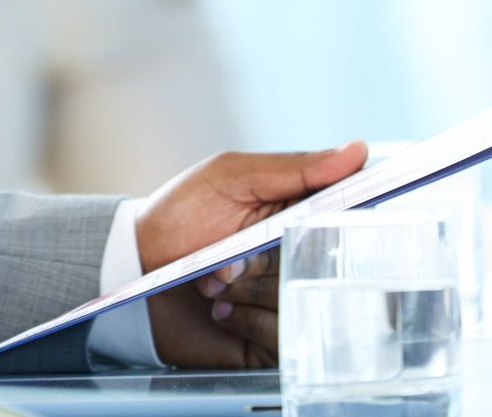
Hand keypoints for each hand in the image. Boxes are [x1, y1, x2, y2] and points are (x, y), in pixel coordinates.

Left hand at [133, 143, 368, 367]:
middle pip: (329, 263)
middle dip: (271, 258)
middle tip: (231, 254)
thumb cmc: (180, 214)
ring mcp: (290, 299)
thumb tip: (356, 152)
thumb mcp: (232, 177)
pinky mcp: (274, 339)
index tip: (323, 219)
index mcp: (302, 214)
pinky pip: (287, 336)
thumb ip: (294, 168)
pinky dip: (250, 322)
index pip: (353, 215)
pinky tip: (222, 309)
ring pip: (306, 299)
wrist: (134, 267)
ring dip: (252, 290)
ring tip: (215, 281)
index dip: (348, 216)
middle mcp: (304, 257)